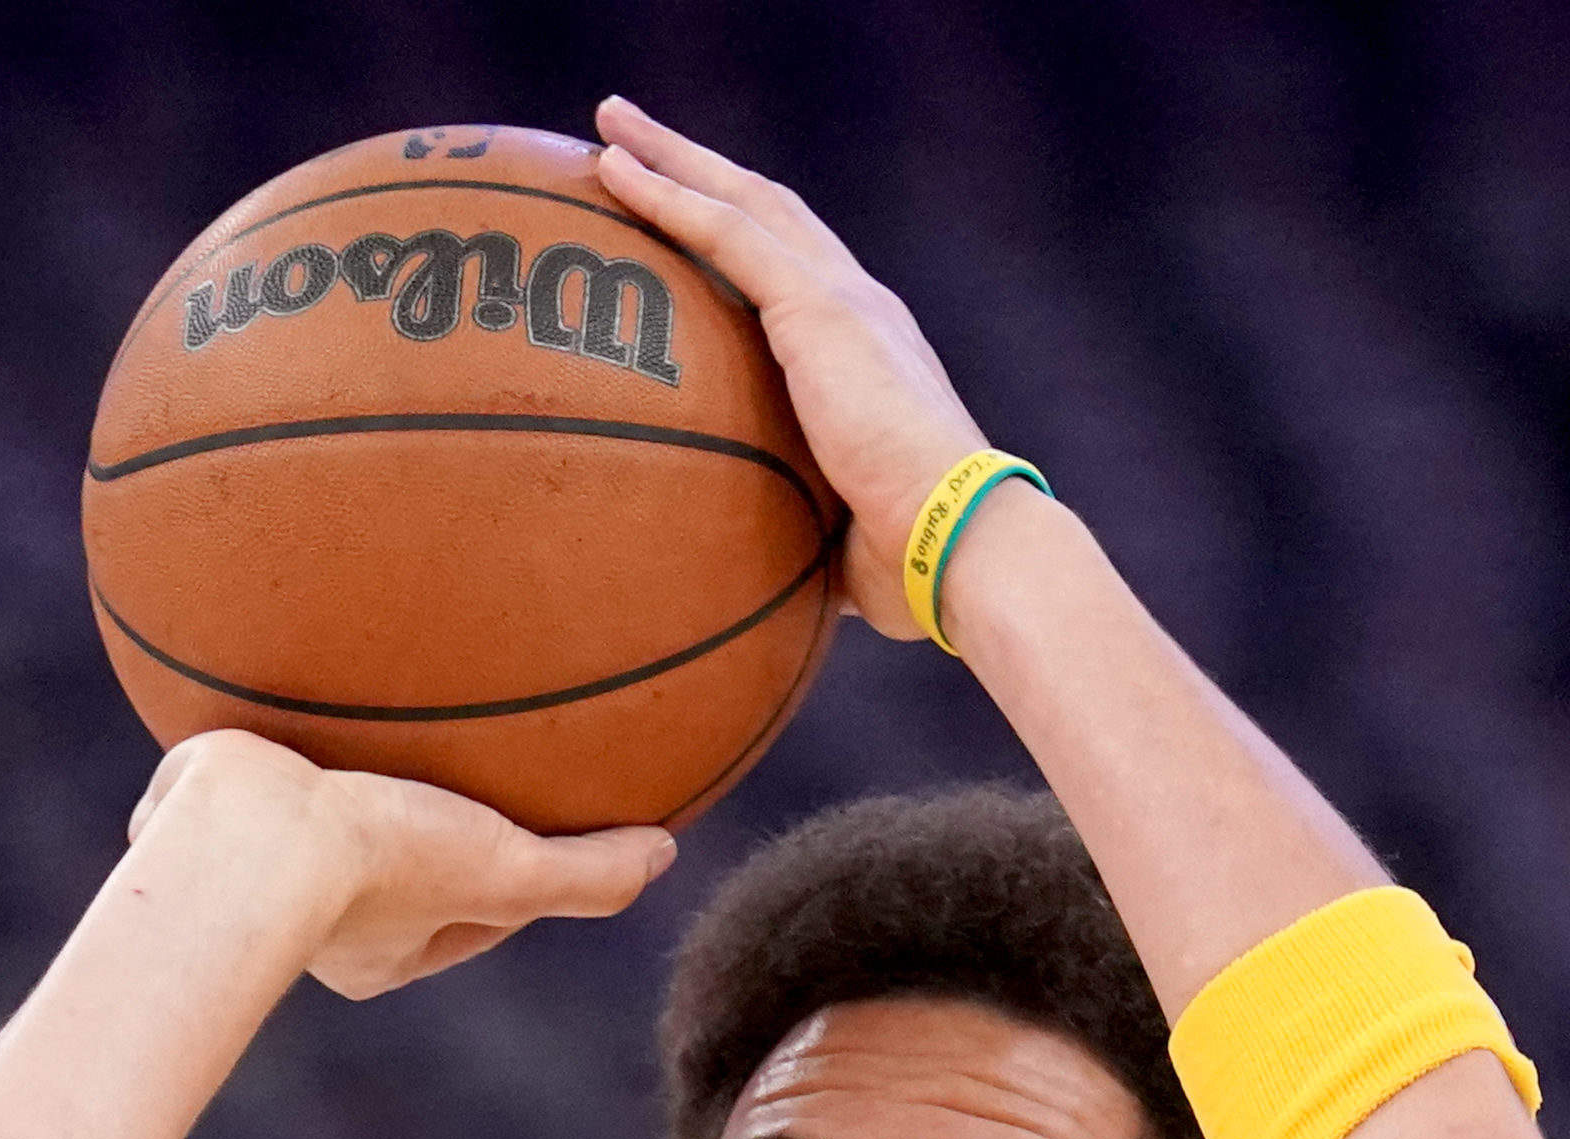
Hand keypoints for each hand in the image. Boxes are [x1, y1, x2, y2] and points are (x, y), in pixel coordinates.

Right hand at [125, 731, 674, 999]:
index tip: (544, 829)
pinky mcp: (208, 799)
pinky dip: (286, 723)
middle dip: (430, 822)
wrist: (240, 827)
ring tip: (386, 711)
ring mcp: (255, 859)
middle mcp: (315, 918)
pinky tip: (307, 665)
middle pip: (396, 863)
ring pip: (322, 810)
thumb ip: (587, 877)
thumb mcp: (505, 872)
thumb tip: (664, 855)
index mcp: (374, 954)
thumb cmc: (376, 862)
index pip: (468, 912)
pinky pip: (261, 756)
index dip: (514, 873)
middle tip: (466, 771)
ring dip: (353, 771)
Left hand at [588, 99, 992, 631]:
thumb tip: (753, 583)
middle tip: (629, 134)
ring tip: (609, 124)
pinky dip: (669, 197)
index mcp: (865, 353)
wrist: (960, 543)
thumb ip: (795, 532)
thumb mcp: (836, 539)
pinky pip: (726, 233)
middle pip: (766, 211)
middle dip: (698, 167)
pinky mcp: (821, 311)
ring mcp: (842, 301)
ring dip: (673, 158)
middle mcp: (858, 307)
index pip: (794, 271)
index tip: (686, 213)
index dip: (739, 234)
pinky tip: (614, 171)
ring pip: (743, 201)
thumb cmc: (910, 566)